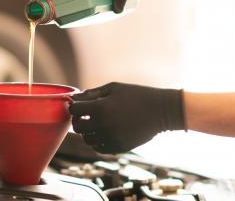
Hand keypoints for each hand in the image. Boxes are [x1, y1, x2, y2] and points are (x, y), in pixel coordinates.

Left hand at [68, 82, 185, 153]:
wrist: (160, 111)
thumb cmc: (137, 95)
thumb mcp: (114, 88)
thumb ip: (93, 93)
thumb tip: (76, 99)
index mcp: (101, 107)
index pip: (74, 110)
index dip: (75, 106)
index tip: (79, 105)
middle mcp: (103, 125)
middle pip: (78, 127)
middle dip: (79, 120)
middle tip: (86, 116)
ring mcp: (110, 138)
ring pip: (87, 139)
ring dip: (89, 132)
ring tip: (97, 124)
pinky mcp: (118, 148)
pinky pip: (98, 148)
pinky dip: (98, 141)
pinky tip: (105, 132)